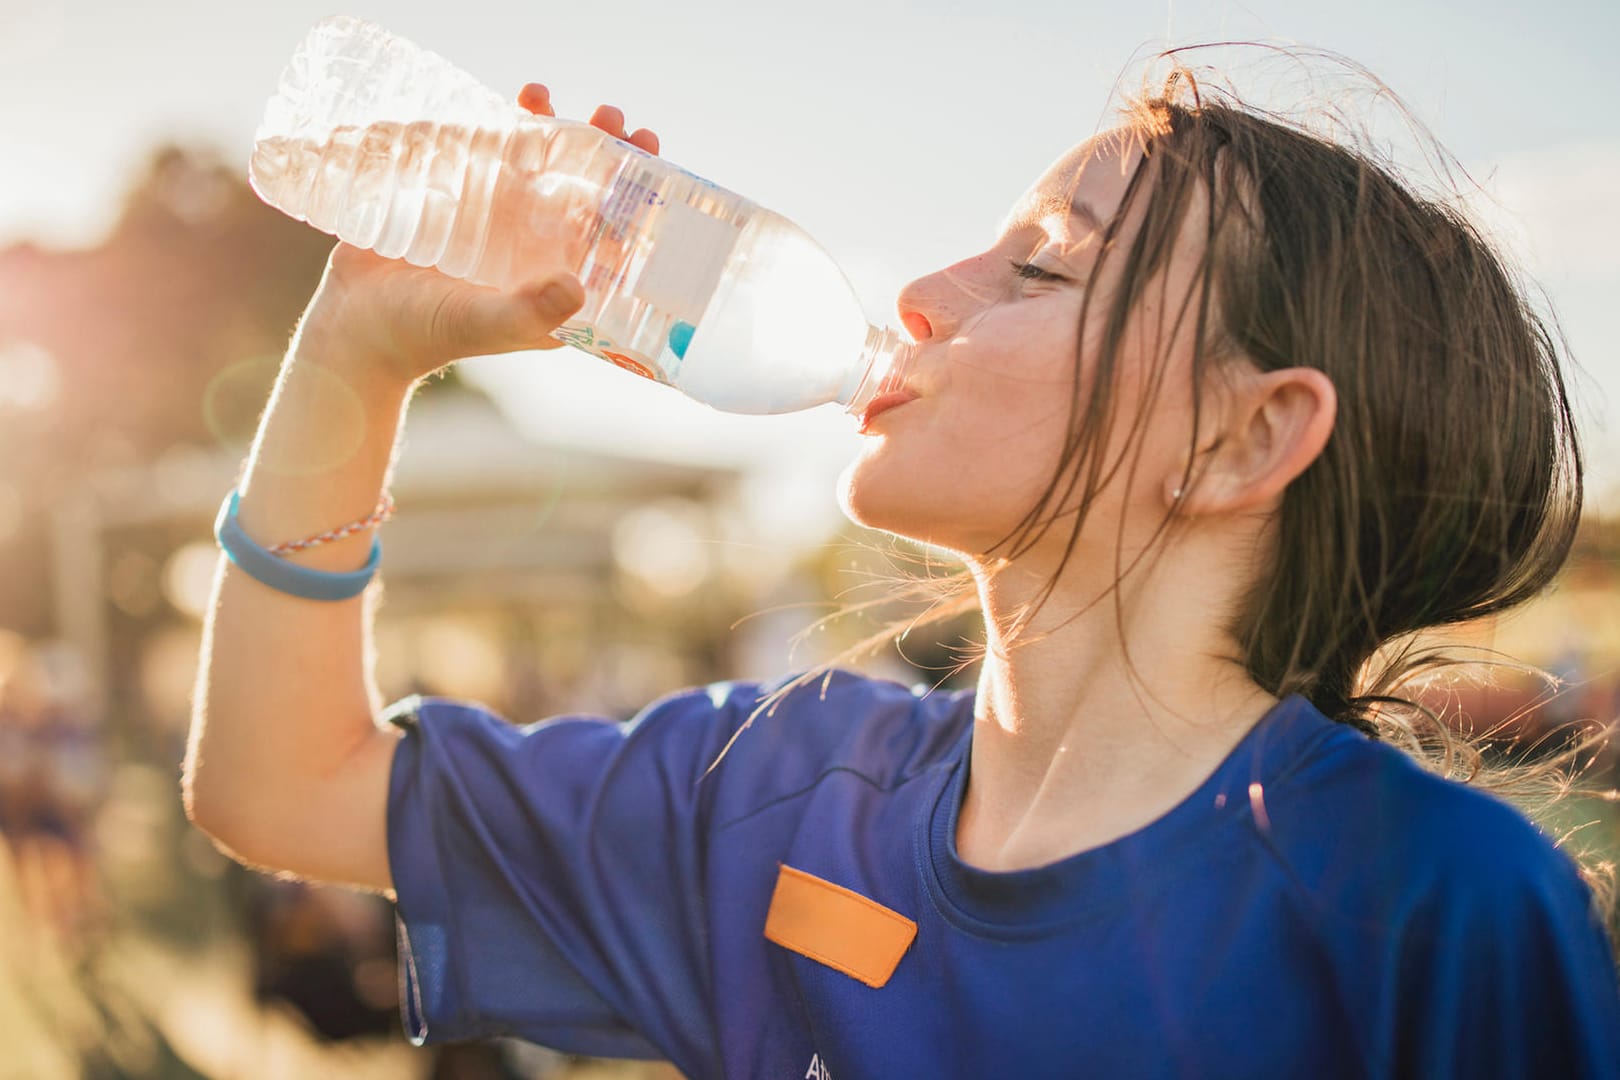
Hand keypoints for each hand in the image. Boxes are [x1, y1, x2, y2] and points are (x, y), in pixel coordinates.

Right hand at [298, 87, 661, 386]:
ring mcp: (501, 224)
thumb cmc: (424, 334)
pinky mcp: (463, 200)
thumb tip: (577, 285)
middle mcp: (537, 252)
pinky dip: (508, 124)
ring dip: (557, 130)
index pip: (613, 239)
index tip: (652, 164)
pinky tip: (519, 100)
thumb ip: (528, 312)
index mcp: (558, 286)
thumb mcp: (481, 324)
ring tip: (551, 97)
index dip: (638, 203)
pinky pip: (494, 155)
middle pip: (584, 193)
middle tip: (614, 119)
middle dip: (605, 154)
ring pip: (541, 167)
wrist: (356, 324)